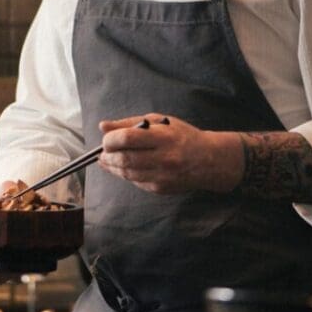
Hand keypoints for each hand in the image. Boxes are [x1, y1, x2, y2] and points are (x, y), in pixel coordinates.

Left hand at [97, 113, 242, 194]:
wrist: (209, 160)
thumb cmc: (182, 136)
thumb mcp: (160, 122)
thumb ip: (129, 123)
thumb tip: (102, 126)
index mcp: (163, 138)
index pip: (127, 139)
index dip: (110, 139)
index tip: (106, 139)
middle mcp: (164, 158)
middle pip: (124, 159)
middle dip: (107, 156)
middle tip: (103, 152)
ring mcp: (162, 176)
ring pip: (127, 174)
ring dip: (112, 167)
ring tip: (107, 160)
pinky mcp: (160, 189)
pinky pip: (135, 182)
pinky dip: (125, 174)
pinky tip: (122, 168)